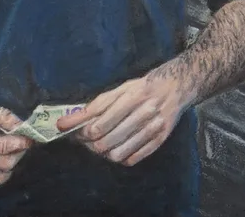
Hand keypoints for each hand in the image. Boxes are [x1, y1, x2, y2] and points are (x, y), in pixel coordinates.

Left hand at [57, 73, 188, 165]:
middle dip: (89, 143)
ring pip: (117, 154)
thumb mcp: (120, 89)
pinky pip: (132, 159)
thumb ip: (96, 105)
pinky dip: (120, 157)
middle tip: (84, 137)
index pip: (100, 125)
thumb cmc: (144, 86)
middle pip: (106, 142)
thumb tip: (66, 121)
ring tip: (100, 143)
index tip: (72, 130)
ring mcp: (154, 128)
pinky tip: (118, 147)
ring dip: (103, 152)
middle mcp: (145, 112)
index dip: (81, 131)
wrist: (178, 86)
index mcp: (133, 96)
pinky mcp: (160, 140)